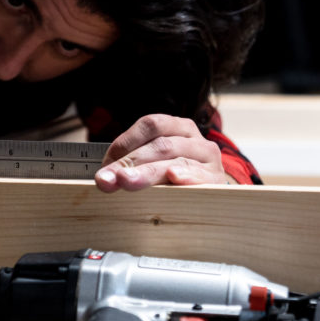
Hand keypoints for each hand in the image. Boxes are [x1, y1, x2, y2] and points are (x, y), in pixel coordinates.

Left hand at [94, 114, 231, 191]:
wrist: (211, 195)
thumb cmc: (175, 178)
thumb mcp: (154, 164)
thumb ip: (131, 165)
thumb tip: (103, 179)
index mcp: (178, 127)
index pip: (150, 125)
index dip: (125, 142)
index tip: (104, 165)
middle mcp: (195, 139)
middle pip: (160, 145)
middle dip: (129, 162)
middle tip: (107, 179)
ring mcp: (208, 160)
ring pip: (175, 162)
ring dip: (146, 173)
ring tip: (126, 181)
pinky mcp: (215, 181)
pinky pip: (200, 177)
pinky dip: (186, 177)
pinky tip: (174, 178)